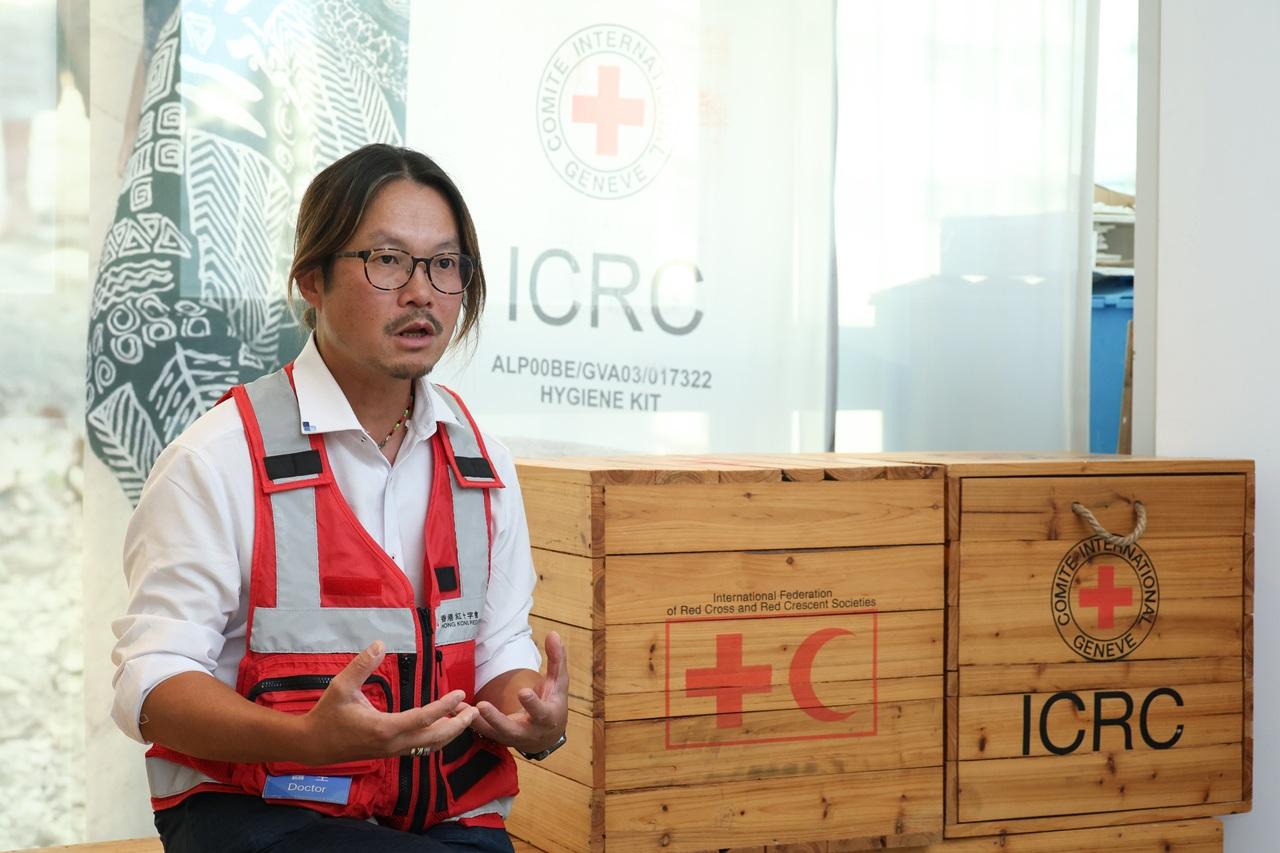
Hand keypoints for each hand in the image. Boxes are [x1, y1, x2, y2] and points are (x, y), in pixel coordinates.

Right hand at [299, 640, 477, 764]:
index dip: (445, 706)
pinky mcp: (390, 753)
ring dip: (449, 733)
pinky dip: (437, 739)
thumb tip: (380, 644)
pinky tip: (443, 726)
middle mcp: (393, 744)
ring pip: (429, 747)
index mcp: (384, 728)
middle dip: (458, 725)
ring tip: (464, 716)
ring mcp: (392, 751)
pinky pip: (420, 748)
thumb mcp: (341, 686)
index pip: (424, 718)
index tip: (461, 694)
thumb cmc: (327, 714)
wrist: (312, 745)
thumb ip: (361, 665)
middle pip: (435, 738)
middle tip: (474, 710)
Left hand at [471, 632, 568, 753]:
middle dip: (496, 719)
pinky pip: (483, 732)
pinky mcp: (498, 738)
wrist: (547, 736)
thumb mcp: (559, 683)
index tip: (523, 692)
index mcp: (546, 718)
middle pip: (510, 728)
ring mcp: (511, 737)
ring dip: (476, 721)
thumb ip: (557, 659)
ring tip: (460, 708)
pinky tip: (456, 711)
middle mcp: (528, 732)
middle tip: (482, 706)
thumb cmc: (554, 704)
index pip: (540, 711)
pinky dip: (470, 722)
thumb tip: (554, 633)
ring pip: (492, 732)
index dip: (532, 703)